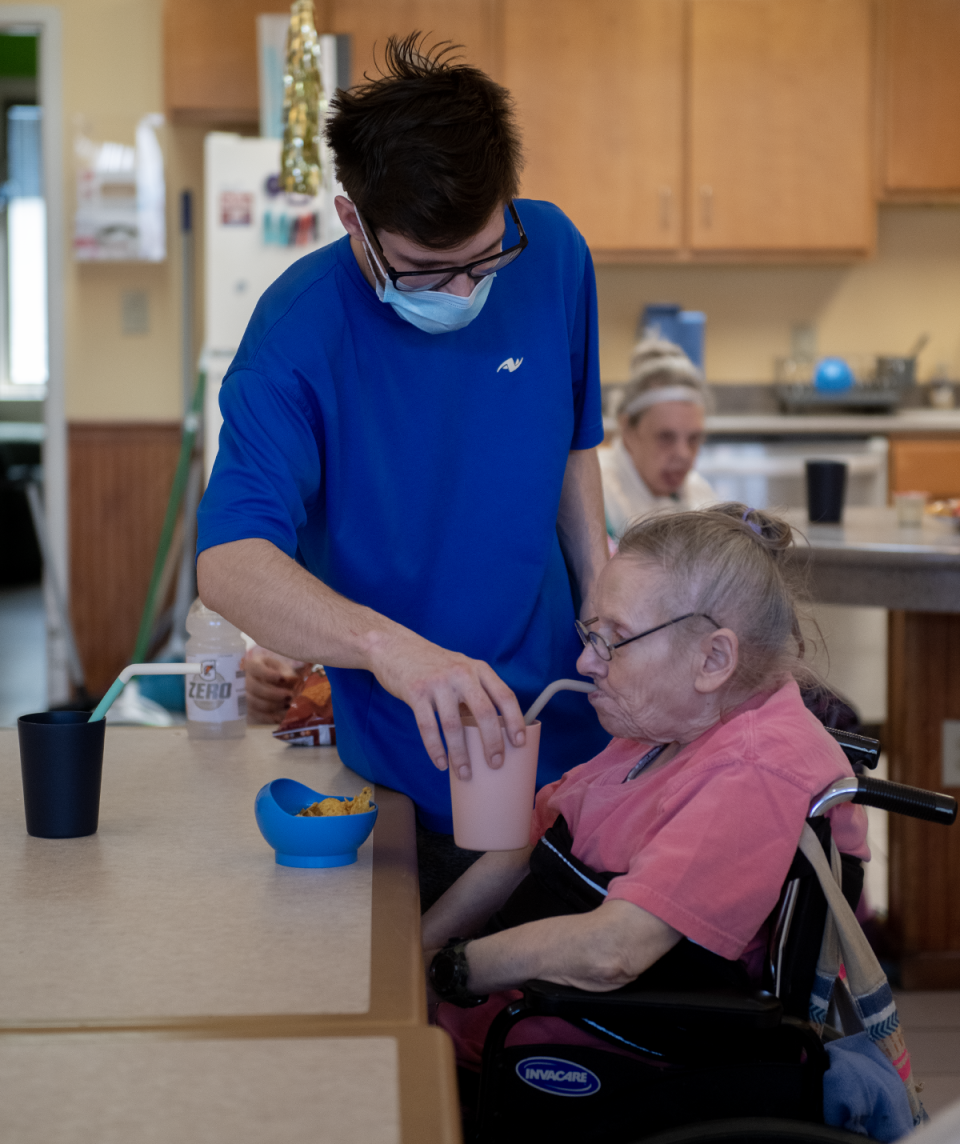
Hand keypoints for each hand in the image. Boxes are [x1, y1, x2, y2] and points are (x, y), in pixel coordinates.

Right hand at [241, 647, 304, 723]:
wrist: (272, 684)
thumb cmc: (278, 673)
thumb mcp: (283, 668)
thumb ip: (286, 674)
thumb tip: (289, 681)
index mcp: (253, 664)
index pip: (255, 668)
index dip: (268, 674)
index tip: (283, 679)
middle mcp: (243, 678)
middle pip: (253, 687)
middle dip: (273, 694)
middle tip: (289, 696)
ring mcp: (242, 694)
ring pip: (252, 702)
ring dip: (271, 706)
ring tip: (287, 706)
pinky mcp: (245, 708)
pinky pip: (253, 715)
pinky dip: (267, 718)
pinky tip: (279, 718)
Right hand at [365, 630, 525, 778]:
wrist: (396, 647)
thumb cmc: (433, 665)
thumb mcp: (461, 669)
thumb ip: (476, 692)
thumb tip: (491, 731)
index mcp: (479, 669)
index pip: (505, 695)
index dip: (515, 720)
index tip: (519, 742)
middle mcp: (462, 673)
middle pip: (484, 713)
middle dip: (492, 743)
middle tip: (495, 763)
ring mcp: (438, 683)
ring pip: (454, 725)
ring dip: (460, 754)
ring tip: (465, 773)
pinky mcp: (416, 692)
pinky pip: (428, 727)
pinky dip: (435, 749)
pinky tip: (440, 764)